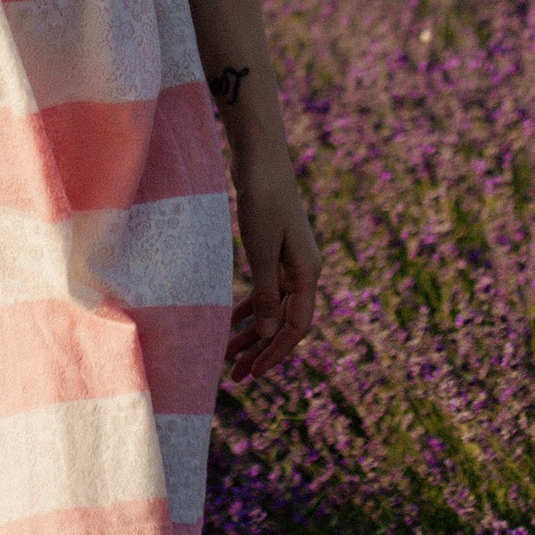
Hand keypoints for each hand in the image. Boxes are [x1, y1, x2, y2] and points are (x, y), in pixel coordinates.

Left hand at [224, 139, 319, 383]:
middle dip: (260, 350)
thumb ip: (265, 293)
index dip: (275, 352)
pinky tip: (231, 322)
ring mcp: (290, 261)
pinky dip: (249, 308)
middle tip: (234, 376)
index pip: (296, 326)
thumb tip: (266, 332)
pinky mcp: (275, 251)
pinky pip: (265, 290)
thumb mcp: (261, 250)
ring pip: (272, 308)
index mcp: (308, 272)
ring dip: (251, 333)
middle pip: (284, 322)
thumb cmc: (263, 200)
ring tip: (226, 357)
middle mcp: (304, 271)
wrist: (261, 157)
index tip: (253, 372)